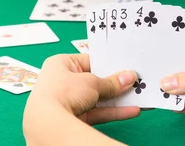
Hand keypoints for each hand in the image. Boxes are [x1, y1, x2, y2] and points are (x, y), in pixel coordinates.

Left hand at [24, 53, 139, 128]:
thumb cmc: (63, 92)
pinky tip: (131, 110)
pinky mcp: (73, 118)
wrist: (47, 124)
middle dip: (114, 82)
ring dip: (117, 98)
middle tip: (134, 80)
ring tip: (137, 95)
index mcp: (60, 64)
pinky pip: (96, 112)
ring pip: (97, 98)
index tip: (123, 65)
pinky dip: (112, 111)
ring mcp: (67, 101)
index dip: (106, 63)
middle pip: (93, 80)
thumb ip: (111, 82)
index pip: (88, 60)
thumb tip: (129, 77)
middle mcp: (61, 81)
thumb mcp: (91, 82)